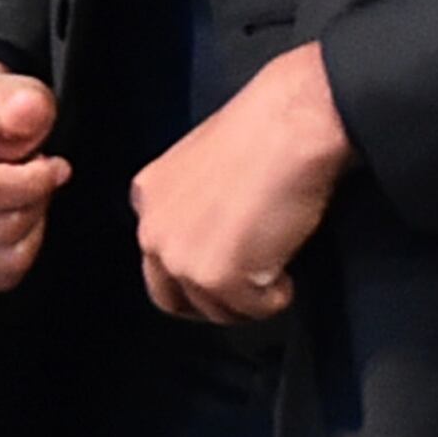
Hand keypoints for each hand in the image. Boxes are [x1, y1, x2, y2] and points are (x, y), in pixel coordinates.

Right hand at [0, 58, 69, 295]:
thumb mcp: (9, 93)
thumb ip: (23, 101)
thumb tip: (28, 109)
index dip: (31, 184)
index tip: (55, 167)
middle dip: (34, 206)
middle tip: (37, 182)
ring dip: (27, 233)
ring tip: (22, 202)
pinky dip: (12, 260)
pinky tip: (8, 229)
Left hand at [130, 42, 353, 323]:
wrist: (290, 125)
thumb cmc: (261, 134)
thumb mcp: (202, 168)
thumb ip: (192, 207)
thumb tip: (213, 237)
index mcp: (148, 197)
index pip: (157, 260)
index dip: (194, 272)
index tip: (224, 268)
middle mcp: (152, 230)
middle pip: (173, 297)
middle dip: (213, 300)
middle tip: (250, 284)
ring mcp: (180, 257)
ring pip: (214, 310)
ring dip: (248, 300)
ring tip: (274, 265)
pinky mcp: (217, 276)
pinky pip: (251, 311)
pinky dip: (274, 298)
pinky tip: (285, 267)